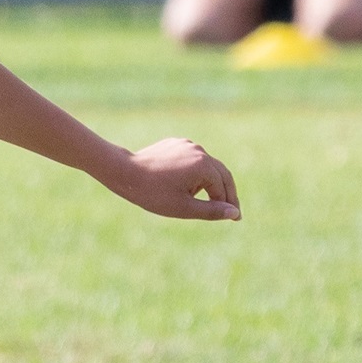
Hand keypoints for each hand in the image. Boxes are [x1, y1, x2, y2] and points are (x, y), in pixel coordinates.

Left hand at [111, 137, 239, 220]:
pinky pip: (193, 160)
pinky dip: (196, 173)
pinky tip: (186, 186)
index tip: (236, 219)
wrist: (125, 173)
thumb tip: (234, 212)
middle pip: (222, 174)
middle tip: (232, 210)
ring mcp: (188, 145)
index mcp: (203, 165)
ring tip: (200, 201)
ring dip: (209, 183)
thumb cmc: (154, 194)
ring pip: (207, 167)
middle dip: (227, 193)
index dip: (229, 206)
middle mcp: (199, 151)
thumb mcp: (184, 208)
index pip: (222, 189)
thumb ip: (212, 211)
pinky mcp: (177, 144)